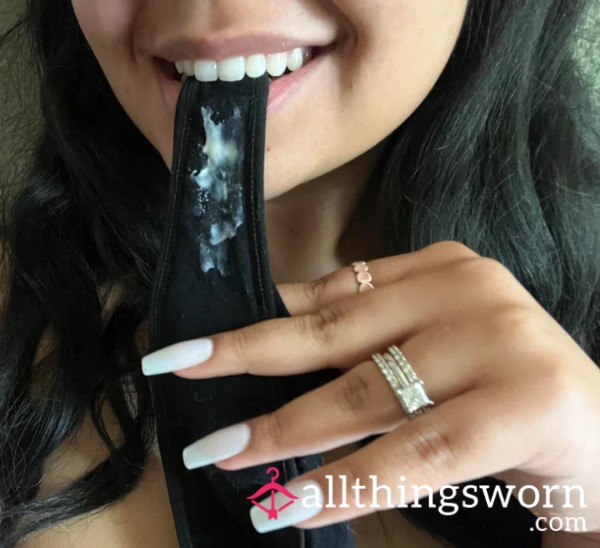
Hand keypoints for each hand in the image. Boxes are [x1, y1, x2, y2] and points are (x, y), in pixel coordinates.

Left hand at [142, 241, 599, 539]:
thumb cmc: (502, 391)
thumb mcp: (427, 350)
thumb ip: (362, 339)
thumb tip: (266, 335)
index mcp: (440, 268)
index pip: (331, 295)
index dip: (258, 320)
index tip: (196, 344)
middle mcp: (468, 288)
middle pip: (336, 333)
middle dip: (250, 357)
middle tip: (180, 373)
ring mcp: (498, 338)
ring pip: (367, 393)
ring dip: (287, 431)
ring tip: (225, 454)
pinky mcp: (524, 401)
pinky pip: (416, 450)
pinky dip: (350, 482)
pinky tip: (294, 507)